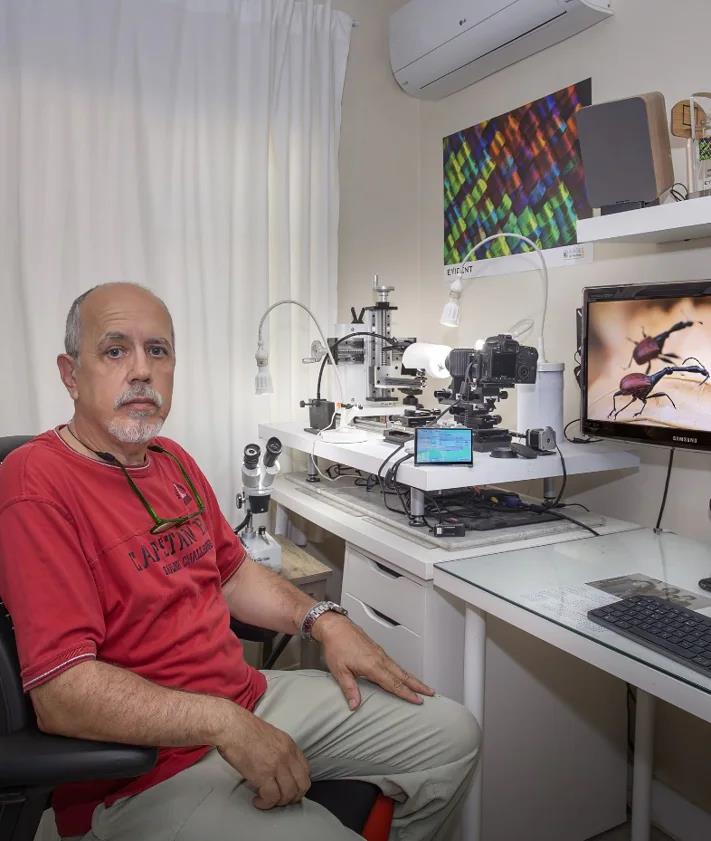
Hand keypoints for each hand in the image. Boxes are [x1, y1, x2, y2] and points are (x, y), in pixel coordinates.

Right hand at [217, 706, 310, 808]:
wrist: (232, 726)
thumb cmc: (245, 730)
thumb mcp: (271, 736)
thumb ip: (280, 751)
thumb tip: (280, 769)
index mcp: (290, 745)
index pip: (306, 770)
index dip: (299, 784)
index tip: (290, 790)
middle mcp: (287, 755)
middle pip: (302, 785)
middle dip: (293, 797)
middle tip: (280, 800)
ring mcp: (277, 765)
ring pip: (288, 794)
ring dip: (278, 802)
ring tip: (266, 800)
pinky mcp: (263, 774)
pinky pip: (271, 797)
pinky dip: (265, 804)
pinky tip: (257, 801)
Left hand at [313, 613, 434, 709]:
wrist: (335, 626)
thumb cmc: (336, 646)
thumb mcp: (339, 671)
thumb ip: (349, 689)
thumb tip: (355, 705)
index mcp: (373, 666)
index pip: (394, 683)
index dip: (407, 693)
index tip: (418, 700)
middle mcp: (380, 659)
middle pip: (403, 675)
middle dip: (418, 685)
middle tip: (431, 693)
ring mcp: (380, 653)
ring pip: (399, 668)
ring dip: (412, 678)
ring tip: (422, 685)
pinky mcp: (377, 649)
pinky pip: (393, 662)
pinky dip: (402, 670)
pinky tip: (402, 674)